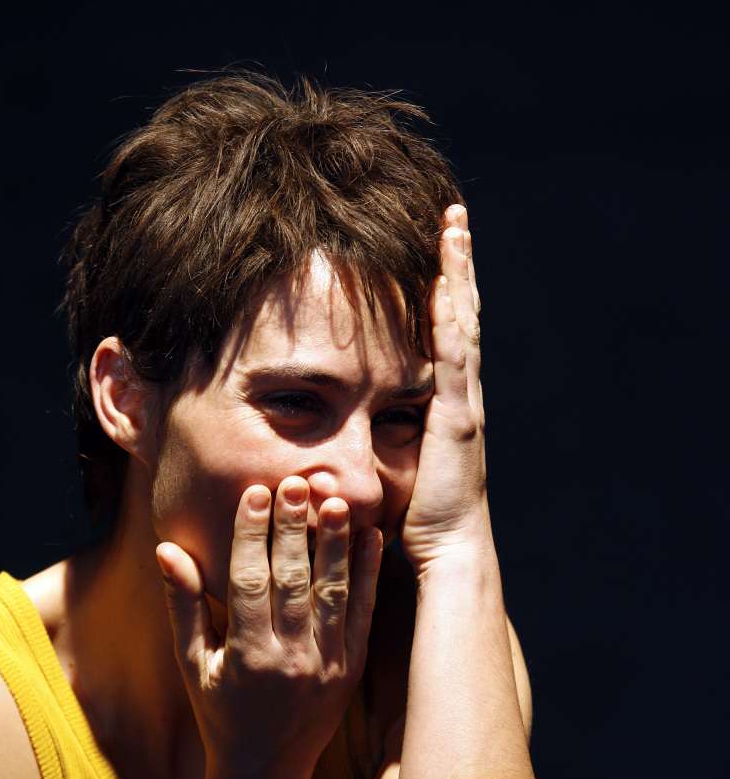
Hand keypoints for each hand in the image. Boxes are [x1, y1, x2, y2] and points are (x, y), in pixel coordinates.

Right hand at [154, 479, 382, 778]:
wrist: (267, 771)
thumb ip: (184, 605)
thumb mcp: (192, 664)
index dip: (251, 536)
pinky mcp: (352, 667)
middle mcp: (291, 659)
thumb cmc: (220, 712)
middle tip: (296, 482)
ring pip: (335, 593)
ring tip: (337, 499)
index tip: (254, 493)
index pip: (249, 582)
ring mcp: (328, 664)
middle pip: (293, 581)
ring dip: (336, 544)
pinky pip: (364, 614)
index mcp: (247, 657)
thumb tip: (167, 549)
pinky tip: (372, 537)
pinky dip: (368, 574)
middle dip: (294, 529)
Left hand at [399, 203, 490, 573]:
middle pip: (458, 318)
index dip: (439, 295)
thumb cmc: (409, 528)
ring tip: (454, 226)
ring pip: (461, 324)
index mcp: (441, 409)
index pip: (441, 338)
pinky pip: (454, 354)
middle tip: (453, 219)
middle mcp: (458, 399)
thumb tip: (318, 442)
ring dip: (458, 274)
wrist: (443, 559)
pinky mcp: (457, 417)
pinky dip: (452, 314)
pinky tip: (446, 278)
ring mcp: (462, 404)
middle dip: (455, 267)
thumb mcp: (384, 478)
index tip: (432, 256)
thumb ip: (364, 449)